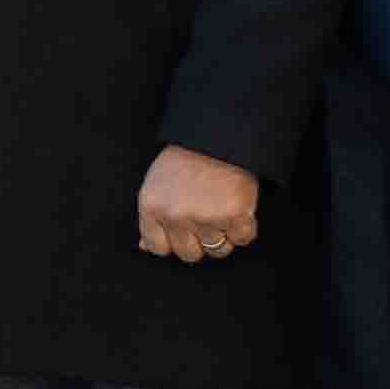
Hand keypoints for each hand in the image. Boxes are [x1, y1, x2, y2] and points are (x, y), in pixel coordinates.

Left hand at [132, 144, 264, 262]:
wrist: (218, 134)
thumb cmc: (186, 157)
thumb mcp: (156, 183)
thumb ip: (151, 217)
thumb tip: (145, 247)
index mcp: (151, 207)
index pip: (157, 247)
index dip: (173, 241)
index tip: (182, 229)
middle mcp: (176, 216)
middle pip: (189, 254)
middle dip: (199, 241)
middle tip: (206, 216)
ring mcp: (206, 218)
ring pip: (218, 250)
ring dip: (224, 234)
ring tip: (222, 208)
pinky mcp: (235, 216)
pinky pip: (243, 239)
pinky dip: (244, 228)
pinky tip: (238, 208)